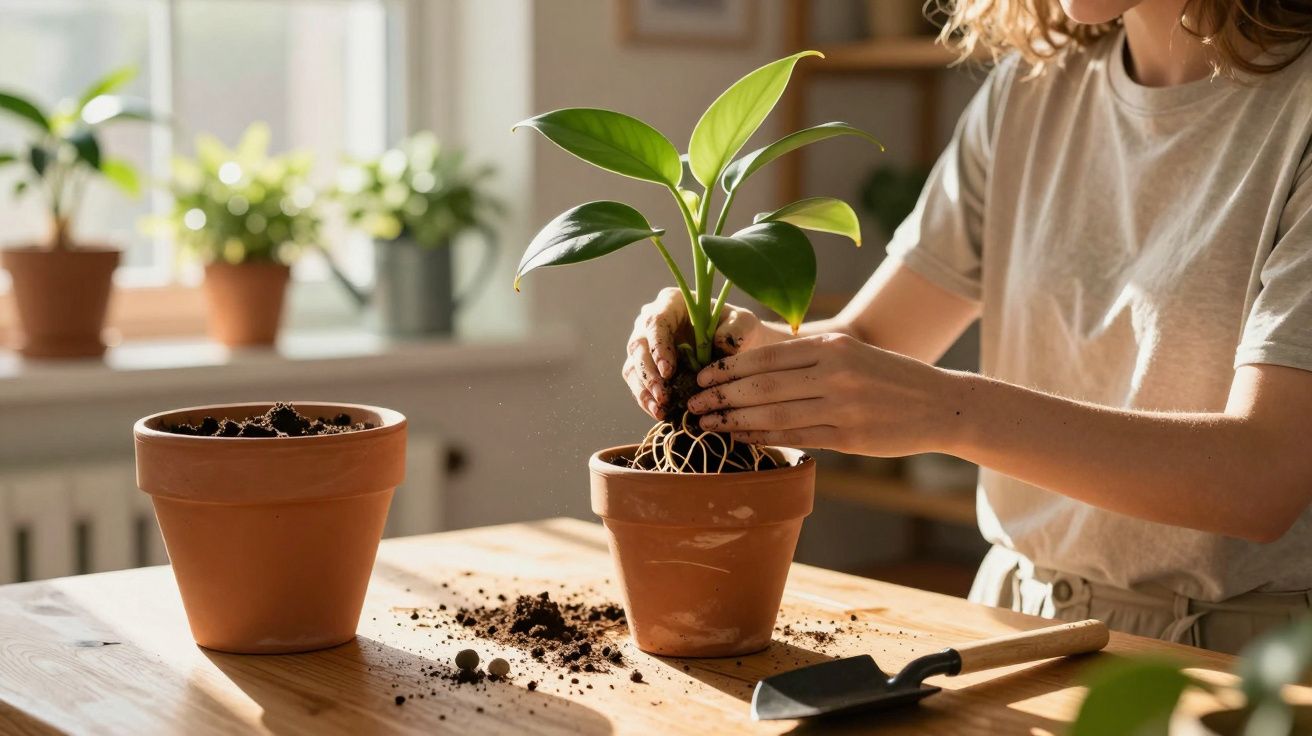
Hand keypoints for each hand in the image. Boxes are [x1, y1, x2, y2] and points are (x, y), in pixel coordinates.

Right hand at [622, 288, 773, 419]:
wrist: (735, 345)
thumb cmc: (736, 329)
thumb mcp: (743, 324)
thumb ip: (736, 330)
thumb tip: (719, 344)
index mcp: (671, 303)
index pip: (656, 322)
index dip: (658, 347)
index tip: (668, 371)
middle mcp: (651, 322)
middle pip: (638, 346)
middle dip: (648, 374)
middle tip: (663, 396)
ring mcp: (646, 345)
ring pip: (633, 368)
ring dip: (644, 391)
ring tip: (661, 410)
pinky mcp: (647, 367)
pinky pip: (638, 384)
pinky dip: (647, 400)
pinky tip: (660, 413)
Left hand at [687, 333, 956, 455]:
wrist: (941, 404)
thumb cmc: (890, 378)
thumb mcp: (853, 354)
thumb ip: (810, 358)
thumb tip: (754, 369)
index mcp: (832, 346)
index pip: (768, 356)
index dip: (729, 368)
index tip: (702, 376)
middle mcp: (835, 373)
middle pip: (763, 384)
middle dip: (721, 395)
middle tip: (692, 403)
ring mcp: (842, 406)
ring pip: (774, 413)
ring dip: (734, 420)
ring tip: (707, 424)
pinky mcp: (850, 437)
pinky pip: (796, 437)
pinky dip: (763, 438)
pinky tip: (741, 439)